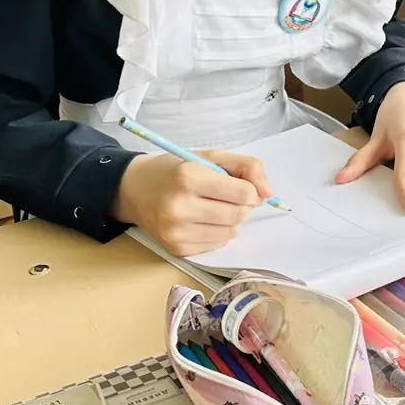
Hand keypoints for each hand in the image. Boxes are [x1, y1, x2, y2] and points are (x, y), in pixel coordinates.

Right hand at [111, 150, 271, 254]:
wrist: (134, 190)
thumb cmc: (176, 170)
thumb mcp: (211, 156)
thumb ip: (248, 167)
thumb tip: (270, 194)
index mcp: (189, 177)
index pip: (243, 194)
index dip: (250, 190)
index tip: (241, 186)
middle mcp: (180, 207)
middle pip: (239, 215)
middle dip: (242, 206)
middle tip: (228, 197)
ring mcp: (176, 232)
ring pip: (230, 233)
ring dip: (231, 221)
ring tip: (213, 207)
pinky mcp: (176, 249)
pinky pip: (216, 245)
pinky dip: (217, 233)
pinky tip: (201, 220)